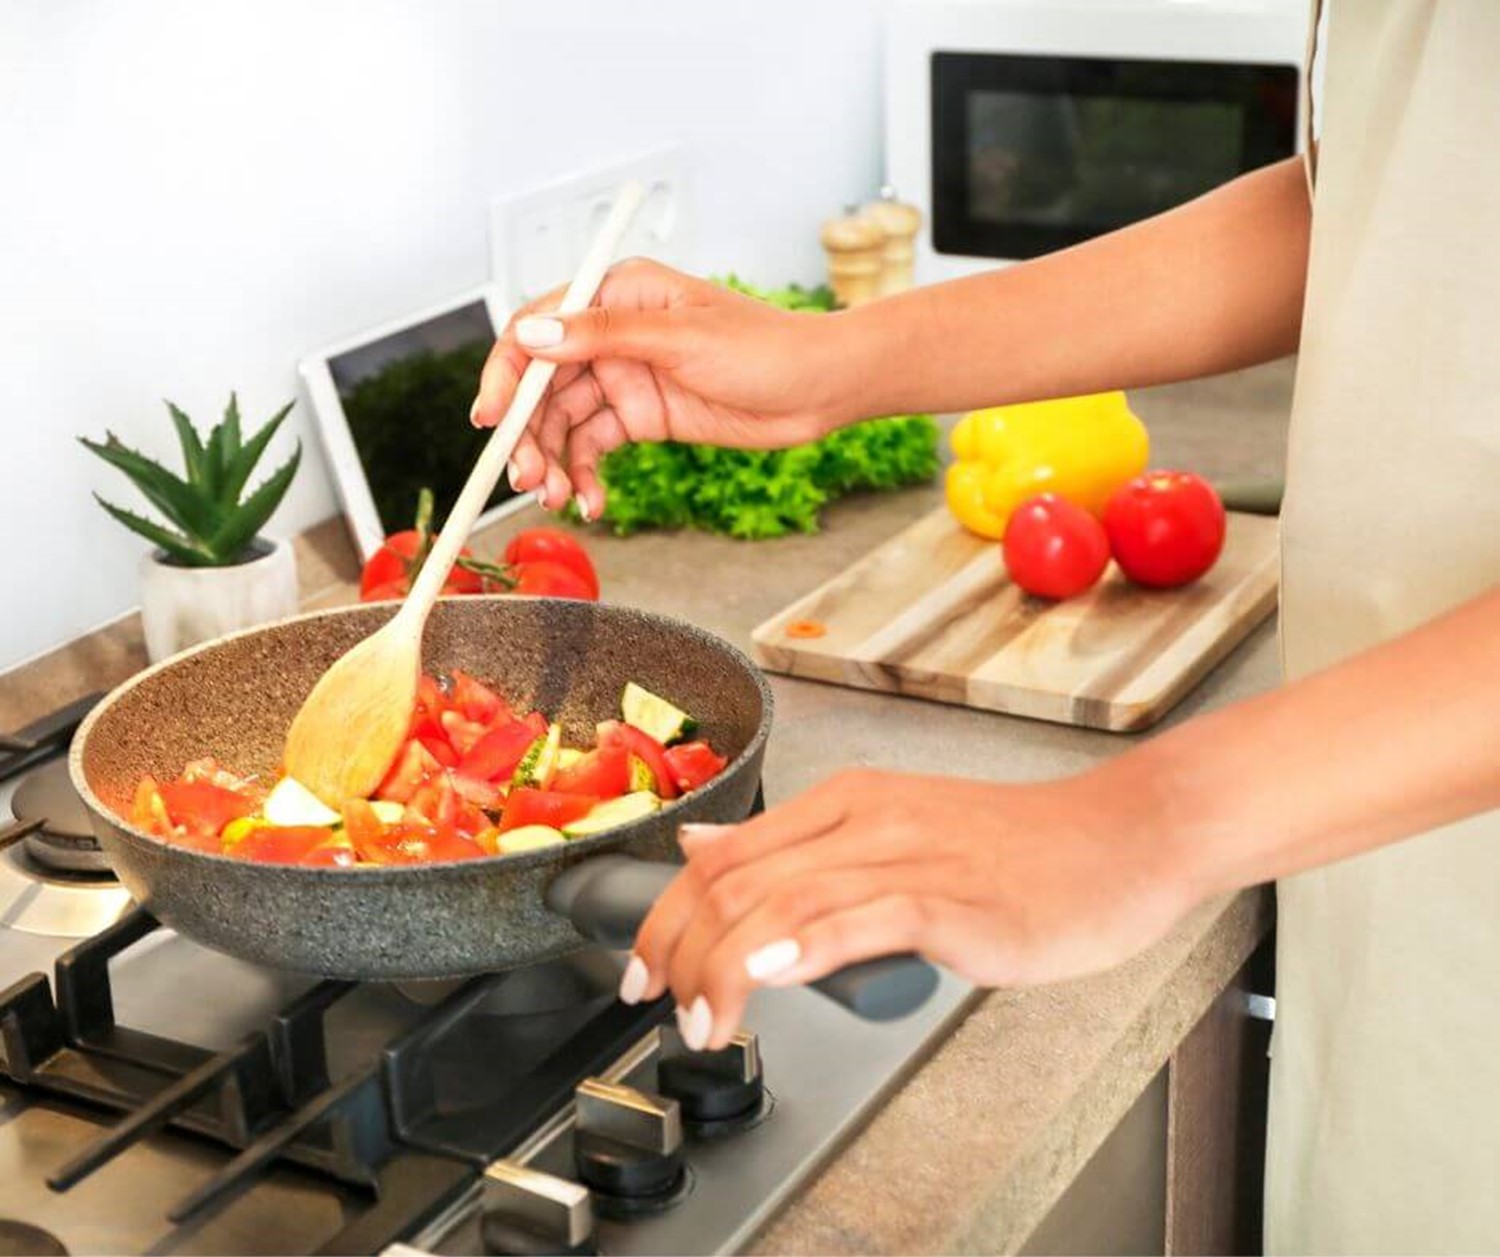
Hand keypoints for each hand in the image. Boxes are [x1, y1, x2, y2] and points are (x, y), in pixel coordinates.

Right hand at [470, 259, 856, 519]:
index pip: (538, 329)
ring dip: (553, 462)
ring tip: (559, 498)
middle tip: (527, 480)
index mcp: (616, 293)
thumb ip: (605, 336)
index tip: (490, 418)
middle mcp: (612, 333)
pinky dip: (586, 476)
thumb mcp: (681, 338)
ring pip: (564, 422)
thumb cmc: (765, 348)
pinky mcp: (642, 416)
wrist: (819, 390)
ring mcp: (625, 377)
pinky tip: (592, 502)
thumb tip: (535, 336)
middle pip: (542, 385)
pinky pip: (595, 447)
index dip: (506, 374)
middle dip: (527, 434)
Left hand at [621, 768, 1194, 1050]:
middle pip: (736, 877)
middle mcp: (866, 816)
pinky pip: (862, 916)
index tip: (641, 966)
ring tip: (701, 1021)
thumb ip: (799, 845)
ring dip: (725, 967)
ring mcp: (910, 855)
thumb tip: (705, 848)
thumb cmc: (1018, 850)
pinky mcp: (953, 899)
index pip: (724, 852)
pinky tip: (766, 973)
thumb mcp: (892, 828)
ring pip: (784, 899)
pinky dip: (803, 944)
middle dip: (678, 948)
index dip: (666, 912)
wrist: (1123, 840)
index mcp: (847, 799)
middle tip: (656, 1004)